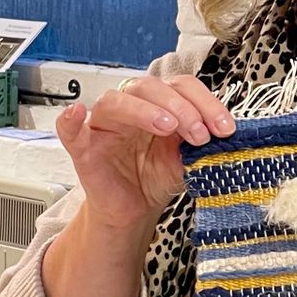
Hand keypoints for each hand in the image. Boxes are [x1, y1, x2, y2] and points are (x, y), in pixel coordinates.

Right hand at [55, 75, 234, 229]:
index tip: (225, 127)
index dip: (205, 102)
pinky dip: (69, 121)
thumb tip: (226, 134)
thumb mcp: (186, 159)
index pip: (182, 87)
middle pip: (150, 86)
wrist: (135, 209)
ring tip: (168, 126)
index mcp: (159, 104)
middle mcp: (131, 107)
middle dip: (181, 107)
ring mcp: (105, 125)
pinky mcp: (83, 149)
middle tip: (200, 133)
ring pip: (117, 101)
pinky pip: (70, 131)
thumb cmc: (156, 177)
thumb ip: (201, 143)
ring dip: (144, 110)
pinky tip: (76, 114)